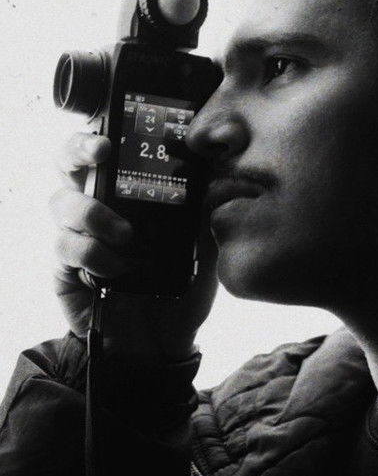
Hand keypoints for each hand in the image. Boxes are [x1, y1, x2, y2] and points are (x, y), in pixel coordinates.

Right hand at [50, 132, 217, 360]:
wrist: (163, 341)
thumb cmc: (181, 285)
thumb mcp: (203, 242)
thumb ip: (206, 208)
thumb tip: (217, 170)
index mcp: (125, 193)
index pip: (102, 152)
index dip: (98, 134)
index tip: (113, 135)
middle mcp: (95, 206)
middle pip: (66, 163)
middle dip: (77, 150)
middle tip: (102, 154)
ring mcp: (77, 235)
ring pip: (61, 202)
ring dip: (93, 212)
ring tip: (126, 235)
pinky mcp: (66, 268)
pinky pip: (64, 247)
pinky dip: (90, 253)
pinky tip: (115, 268)